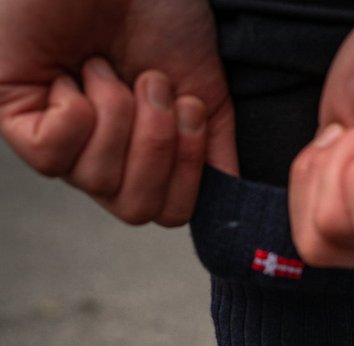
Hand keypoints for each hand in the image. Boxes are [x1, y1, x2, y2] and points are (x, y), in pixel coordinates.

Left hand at [0, 0, 236, 225]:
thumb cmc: (157, 12)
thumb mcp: (204, 92)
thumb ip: (216, 156)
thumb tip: (228, 200)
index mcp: (140, 158)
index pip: (168, 212)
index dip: (188, 173)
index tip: (190, 108)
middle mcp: (96, 158)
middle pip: (133, 208)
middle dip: (155, 145)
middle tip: (150, 81)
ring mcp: (54, 140)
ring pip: (96, 180)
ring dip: (117, 114)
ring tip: (106, 63)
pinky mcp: (12, 116)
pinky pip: (52, 156)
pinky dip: (77, 114)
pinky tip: (73, 74)